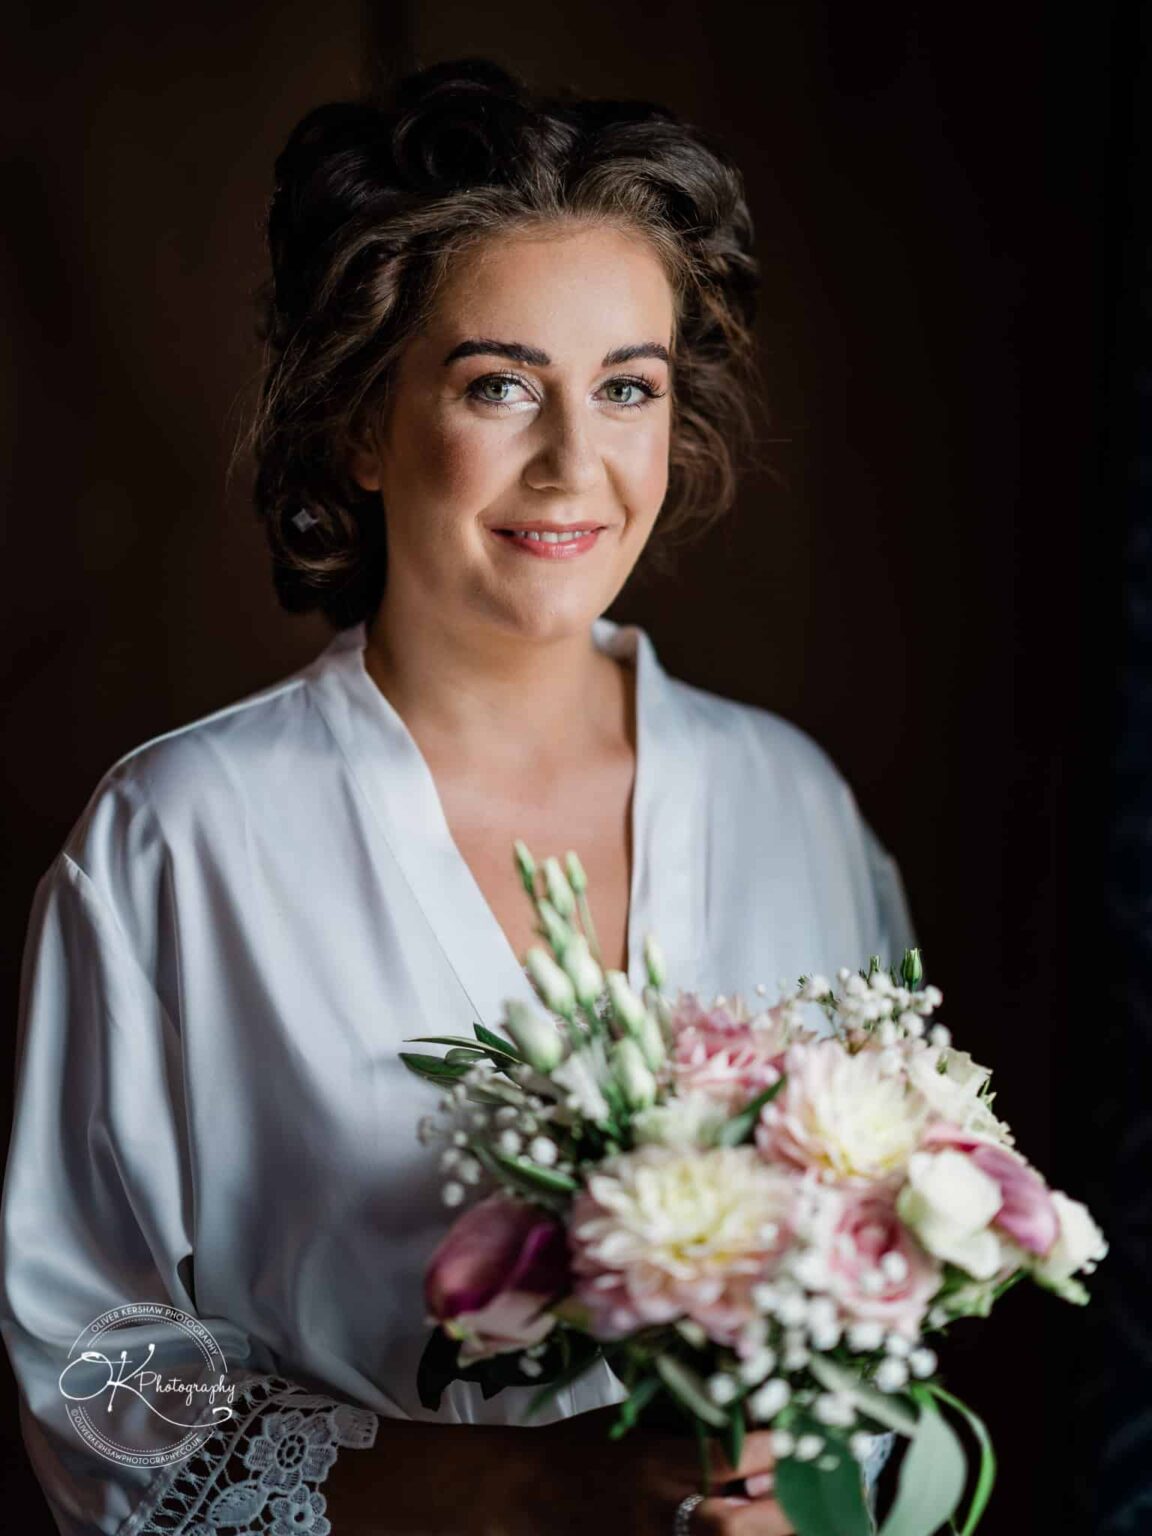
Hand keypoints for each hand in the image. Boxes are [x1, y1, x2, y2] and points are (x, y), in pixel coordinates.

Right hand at [526, 1404, 796, 1535]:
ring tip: (793, 1521)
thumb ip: (685, 1423)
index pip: (727, 1458)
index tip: (803, 1437)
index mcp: (654, 1463)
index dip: (773, 1451)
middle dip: (781, 1514)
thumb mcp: (632, 1421)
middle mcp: (657, 1512)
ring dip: (763, 1535)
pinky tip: (752, 1534)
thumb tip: (751, 1412)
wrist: (525, 1494)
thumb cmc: (581, 1447)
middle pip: (733, 1525)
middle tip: (808, 1495)